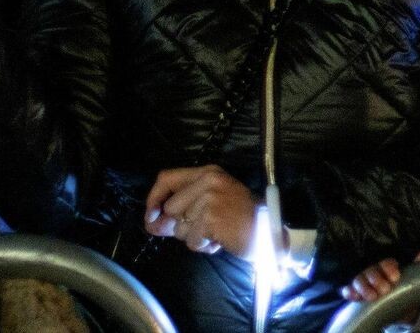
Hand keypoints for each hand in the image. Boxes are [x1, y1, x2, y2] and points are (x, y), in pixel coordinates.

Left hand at [144, 166, 259, 257]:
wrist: (268, 230)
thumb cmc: (242, 217)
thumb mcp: (214, 201)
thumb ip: (184, 208)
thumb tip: (153, 224)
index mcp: (208, 173)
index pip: (167, 178)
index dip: (154, 198)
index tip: (151, 216)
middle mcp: (208, 181)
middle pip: (171, 208)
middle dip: (179, 226)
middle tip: (201, 231)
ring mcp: (209, 199)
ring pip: (180, 227)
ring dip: (195, 237)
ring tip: (216, 233)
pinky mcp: (211, 218)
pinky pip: (192, 240)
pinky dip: (203, 246)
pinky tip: (219, 240)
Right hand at [340, 251, 419, 303]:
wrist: (395, 308)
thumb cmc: (403, 290)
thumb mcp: (411, 280)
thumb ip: (417, 266)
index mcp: (387, 267)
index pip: (386, 263)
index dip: (389, 268)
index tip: (395, 277)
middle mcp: (374, 272)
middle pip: (371, 271)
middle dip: (376, 279)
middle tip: (385, 290)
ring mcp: (363, 282)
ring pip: (359, 279)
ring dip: (363, 287)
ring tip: (371, 297)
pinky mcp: (356, 293)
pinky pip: (348, 289)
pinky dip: (349, 291)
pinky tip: (352, 296)